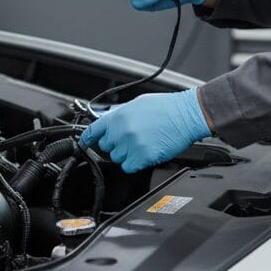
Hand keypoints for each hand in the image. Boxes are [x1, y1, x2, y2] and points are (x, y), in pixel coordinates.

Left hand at [80, 89, 210, 172]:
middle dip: (116, 145)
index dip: (87, 139)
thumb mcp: (138, 103)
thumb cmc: (167, 107)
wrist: (187, 115)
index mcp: (118, 116)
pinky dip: (135, 164)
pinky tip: (145, 153)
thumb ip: (120, 115)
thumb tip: (110, 122)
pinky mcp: (143, 157)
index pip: (94, 131)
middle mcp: (122, 131)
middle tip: (131, 139)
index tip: (84, 144)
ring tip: (142, 143)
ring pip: (118, 158)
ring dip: (127, 154)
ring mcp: (132, 145)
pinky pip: (129, 167)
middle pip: (106, 147)